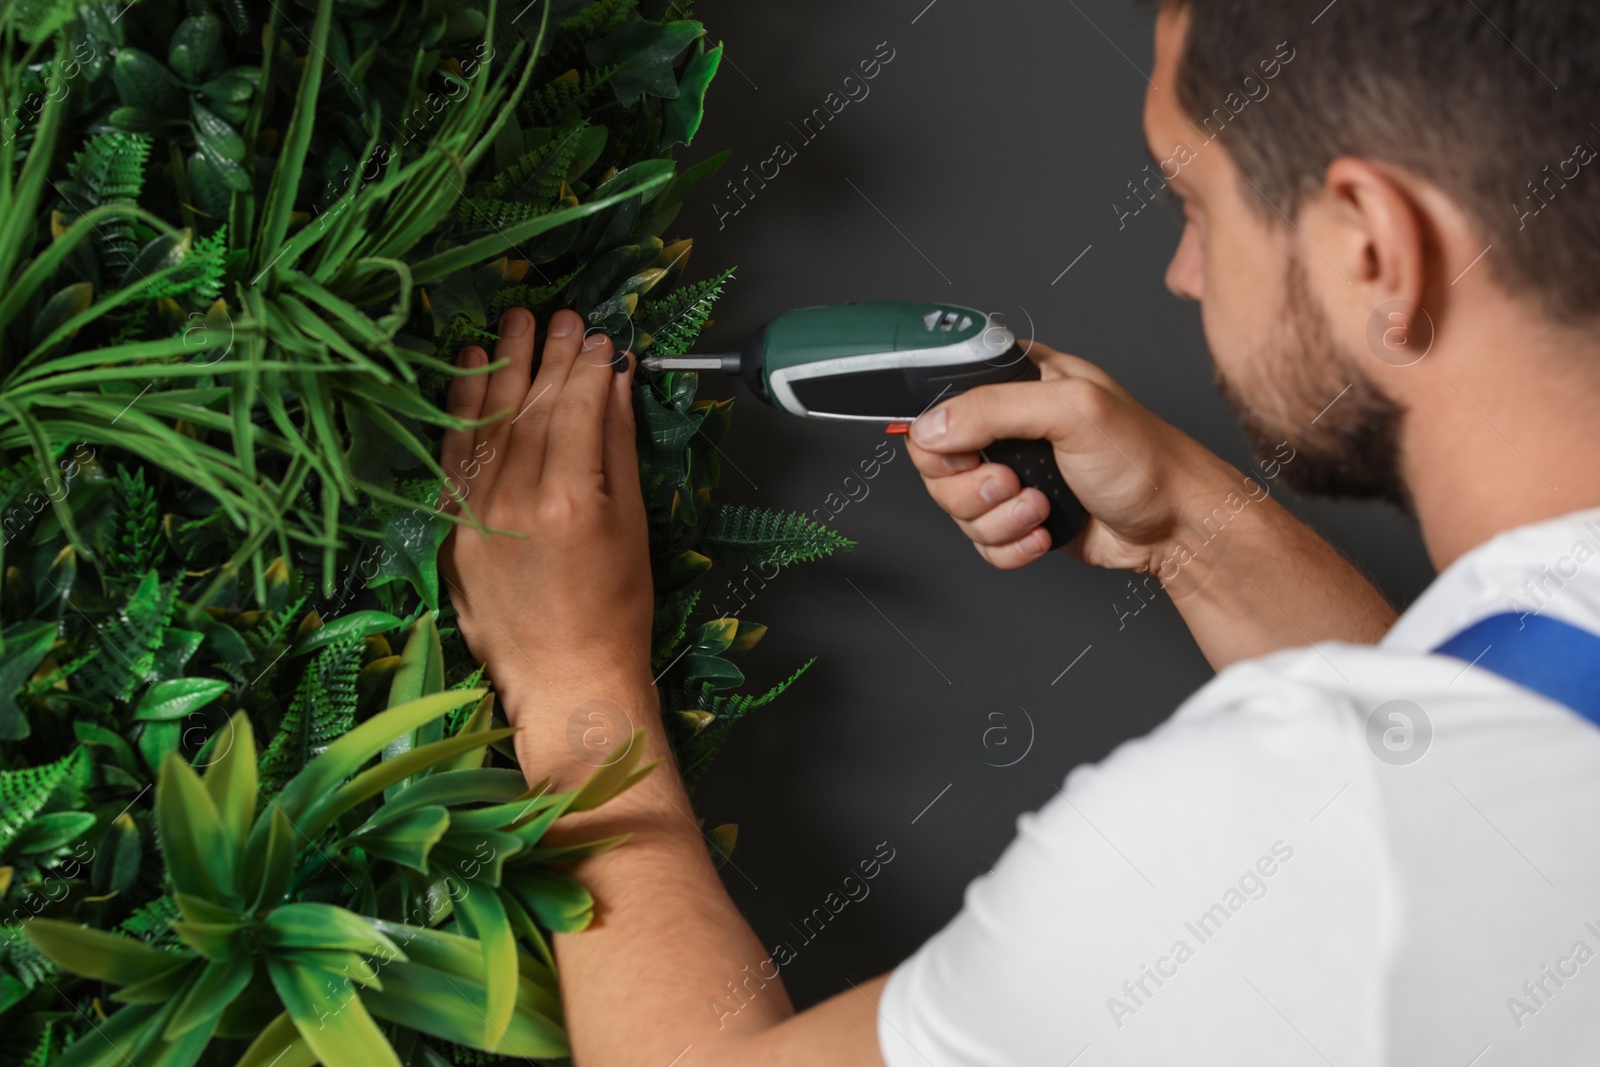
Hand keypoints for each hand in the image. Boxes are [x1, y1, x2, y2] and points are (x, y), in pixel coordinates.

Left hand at [437, 308, 653, 724]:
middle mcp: (516, 502)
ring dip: (502, 367)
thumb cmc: (615, 613)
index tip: (598, 335)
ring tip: (515, 323)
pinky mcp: (453, 530)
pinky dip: (460, 409)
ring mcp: (477, 515)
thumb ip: (617, 447)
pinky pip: (456, 455)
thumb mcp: (631, 525)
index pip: (577, 409)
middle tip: (563, 317)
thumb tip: (614, 382)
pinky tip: (468, 370)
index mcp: (570, 502)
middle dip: (550, 356)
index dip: (588, 366)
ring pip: (489, 423)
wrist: (566, 680)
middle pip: (533, 408)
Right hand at [905, 341, 1245, 576]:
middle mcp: (1009, 425)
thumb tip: (931, 425)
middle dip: (971, 487)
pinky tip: (1045, 531)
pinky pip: (981, 540)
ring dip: (998, 519)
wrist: (1177, 525)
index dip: (941, 434)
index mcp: (1019, 380)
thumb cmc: (1146, 459)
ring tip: (1041, 507)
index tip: (966, 453)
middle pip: (937, 462)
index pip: (940, 399)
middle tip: (1012, 482)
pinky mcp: (1018, 516)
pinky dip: (1010, 545)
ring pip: (956, 507)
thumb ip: (994, 408)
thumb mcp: (1073, 411)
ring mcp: (1012, 473)